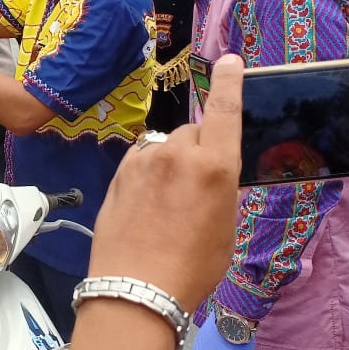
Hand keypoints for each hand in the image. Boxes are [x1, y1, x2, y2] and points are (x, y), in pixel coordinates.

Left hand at [88, 54, 243, 309]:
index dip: (229, 82)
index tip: (229, 61)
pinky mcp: (119, 173)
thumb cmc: (191, 268)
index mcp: (214, 166)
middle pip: (193, 132)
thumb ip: (218, 186)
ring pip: (165, 146)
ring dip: (170, 162)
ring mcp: (143, 161)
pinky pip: (142, 160)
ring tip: (168, 203)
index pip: (224, 110)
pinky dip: (148, 172)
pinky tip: (147, 203)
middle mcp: (177, 154)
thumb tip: (210, 172)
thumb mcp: (224, 226)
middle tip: (196, 188)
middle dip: (198, 149)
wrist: (136, 289)